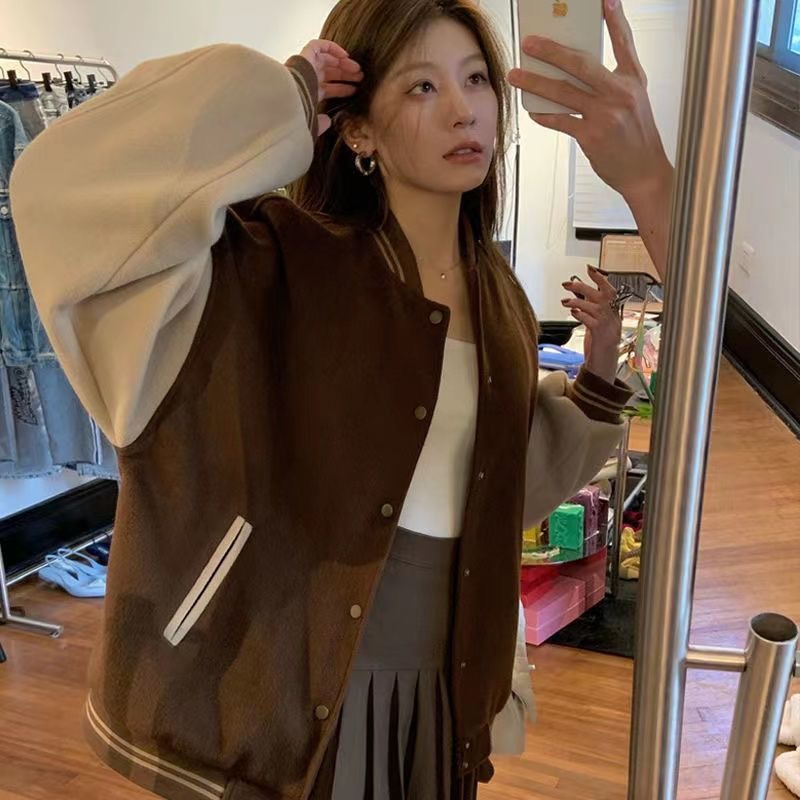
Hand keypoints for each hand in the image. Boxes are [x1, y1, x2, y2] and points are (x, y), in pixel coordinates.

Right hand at [299, 40, 362, 134]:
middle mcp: (306, 79)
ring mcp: (305, 66)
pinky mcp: (304, 56)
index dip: (341, 89)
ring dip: (342, 63)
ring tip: (357, 69)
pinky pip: (318, 45)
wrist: (286, 103)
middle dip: (345, 75)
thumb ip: (319, 125)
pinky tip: (345, 56)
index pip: (327, 89)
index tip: (354, 90)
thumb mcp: (311, 125)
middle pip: (329, 74)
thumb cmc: (296, 116)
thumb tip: (327, 122)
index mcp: (308, 94)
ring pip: (327, 60)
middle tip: (360, 78)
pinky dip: (332, 48)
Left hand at [506, 0, 672, 201]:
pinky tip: (532, 111)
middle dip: (551, 51)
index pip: (623, 41)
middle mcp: (620, 93)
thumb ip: (612, 83)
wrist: (645, 171)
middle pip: (580, 64)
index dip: (614, 18)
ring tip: (516, 75)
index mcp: (633, 79)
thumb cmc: (637, 136)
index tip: (604, 0)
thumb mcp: (635, 101)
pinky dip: (545, 115)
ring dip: (535, 83)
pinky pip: (561, 120)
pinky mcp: (592, 135)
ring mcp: (605, 114)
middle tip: (530, 44)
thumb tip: (578, 71)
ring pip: (563, 92)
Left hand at [562, 266, 621, 383]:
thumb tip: (581, 293)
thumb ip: (591, 308)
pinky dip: (582, 315)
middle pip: (601, 296)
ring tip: (565, 302)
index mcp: (613, 312)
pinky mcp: (601, 335)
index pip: (610, 290)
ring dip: (579, 302)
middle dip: (584, 287)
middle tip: (568, 284)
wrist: (604, 365)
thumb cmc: (598, 344)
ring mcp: (609, 326)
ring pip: (596, 307)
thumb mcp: (595, 323)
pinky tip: (573, 313)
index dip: (600, 279)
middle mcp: (613, 317)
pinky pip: (591, 321)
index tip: (589, 269)